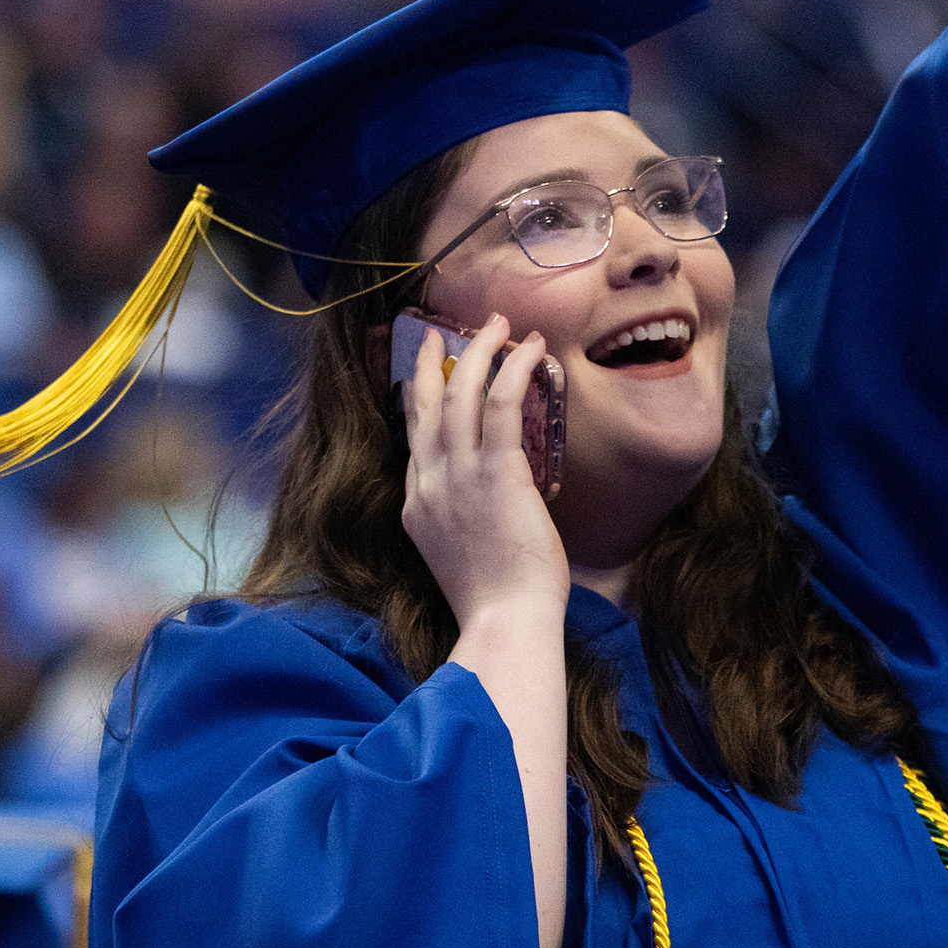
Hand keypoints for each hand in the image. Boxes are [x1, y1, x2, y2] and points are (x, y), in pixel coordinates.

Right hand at [399, 316, 570, 634]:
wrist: (505, 622)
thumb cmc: (495, 601)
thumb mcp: (456, 555)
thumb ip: (460, 519)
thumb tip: (486, 500)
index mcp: (416, 506)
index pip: (414, 440)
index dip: (419, 402)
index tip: (427, 379)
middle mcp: (430, 483)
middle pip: (424, 406)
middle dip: (433, 363)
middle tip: (441, 333)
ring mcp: (458, 476)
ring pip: (459, 394)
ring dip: (479, 351)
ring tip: (499, 325)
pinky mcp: (496, 473)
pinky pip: (500, 404)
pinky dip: (515, 369)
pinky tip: (532, 348)